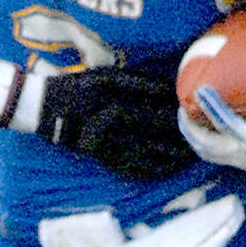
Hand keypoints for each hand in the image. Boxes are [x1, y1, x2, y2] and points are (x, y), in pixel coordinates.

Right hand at [38, 66, 197, 181]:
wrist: (42, 109)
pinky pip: (129, 168)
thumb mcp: (103, 76)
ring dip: (171, 155)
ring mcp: (104, 145)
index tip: (195, 113)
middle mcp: (109, 126)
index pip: (152, 108)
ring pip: (145, 153)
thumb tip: (169, 89)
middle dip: (179, 134)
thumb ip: (136, 82)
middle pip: (152, 132)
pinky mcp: (100, 158)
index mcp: (111, 102)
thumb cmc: (76, 87)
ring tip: (193, 155)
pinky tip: (169, 170)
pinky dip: (151, 170)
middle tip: (203, 136)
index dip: (175, 111)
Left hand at [178, 57, 245, 183]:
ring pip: (205, 152)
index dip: (212, 106)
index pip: (227, 124)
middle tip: (182, 106)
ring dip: (192, 136)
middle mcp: (241, 156)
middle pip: (205, 144)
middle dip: (190, 126)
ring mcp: (237, 162)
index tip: (200, 89)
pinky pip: (211, 155)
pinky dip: (201, 143)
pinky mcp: (237, 163)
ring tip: (185, 118)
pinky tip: (200, 129)